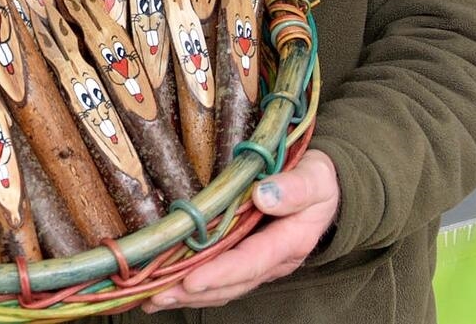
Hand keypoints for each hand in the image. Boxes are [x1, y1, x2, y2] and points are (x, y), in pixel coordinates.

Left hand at [142, 148, 339, 309]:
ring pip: (222, 286)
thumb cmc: (317, 180)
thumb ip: (295, 187)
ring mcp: (258, 261)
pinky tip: (166, 288)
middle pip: (231, 283)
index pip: (251, 261)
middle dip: (193, 292)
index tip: (191, 281)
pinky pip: (219, 278)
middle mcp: (272, 259)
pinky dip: (192, 287)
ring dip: (187, 295)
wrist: (323, 189)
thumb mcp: (315, 177)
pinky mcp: (245, 256)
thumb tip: (264, 194)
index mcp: (289, 241)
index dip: (221, 273)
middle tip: (156, 295)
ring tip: (152, 299)